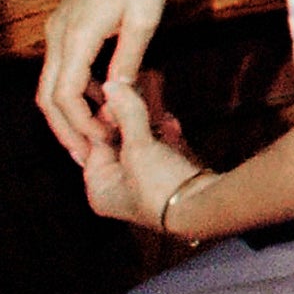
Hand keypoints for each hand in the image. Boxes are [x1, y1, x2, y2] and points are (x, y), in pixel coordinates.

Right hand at [37, 0, 175, 160]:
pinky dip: (75, 91)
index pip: (64, 94)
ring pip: (51, 83)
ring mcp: (58, 29)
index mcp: (76, 34)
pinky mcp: (66, 26)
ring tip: (94, 137)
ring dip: (69, 112)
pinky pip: (62, 68)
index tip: (102, 141)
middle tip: (88, 155)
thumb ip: (128, 58)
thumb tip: (117, 96)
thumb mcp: (145, 18)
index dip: (80, 123)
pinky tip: (99, 103)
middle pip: (48, 95)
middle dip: (66, 128)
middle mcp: (58, 34)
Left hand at [80, 76, 203, 230]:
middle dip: (125, 117)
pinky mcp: (169, 180)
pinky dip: (164, 135)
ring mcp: (145, 185)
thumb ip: (126, 114)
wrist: (201, 207)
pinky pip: (161, 152)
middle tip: (127, 91)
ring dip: (146, 123)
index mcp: (100, 189)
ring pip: (141, 146)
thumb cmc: (159, 187)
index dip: (99, 118)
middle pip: (117, 144)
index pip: (92, 145)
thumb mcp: (138, 147)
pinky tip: (169, 120)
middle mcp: (119, 189)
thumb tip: (111, 86)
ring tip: (149, 98)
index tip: (103, 93)